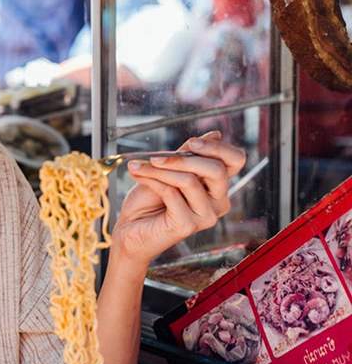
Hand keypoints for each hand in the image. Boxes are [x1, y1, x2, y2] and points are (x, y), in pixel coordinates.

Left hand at [111, 131, 245, 267]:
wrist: (128, 228)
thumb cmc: (147, 201)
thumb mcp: (167, 169)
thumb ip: (187, 154)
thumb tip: (215, 134)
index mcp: (217, 186)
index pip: (235, 161)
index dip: (218, 148)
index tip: (192, 142)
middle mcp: (218, 202)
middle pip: (217, 170)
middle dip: (183, 158)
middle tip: (156, 156)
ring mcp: (206, 216)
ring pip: (189, 180)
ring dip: (159, 170)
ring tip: (137, 167)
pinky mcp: (188, 225)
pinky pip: (171, 193)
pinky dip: (151, 180)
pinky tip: (137, 176)